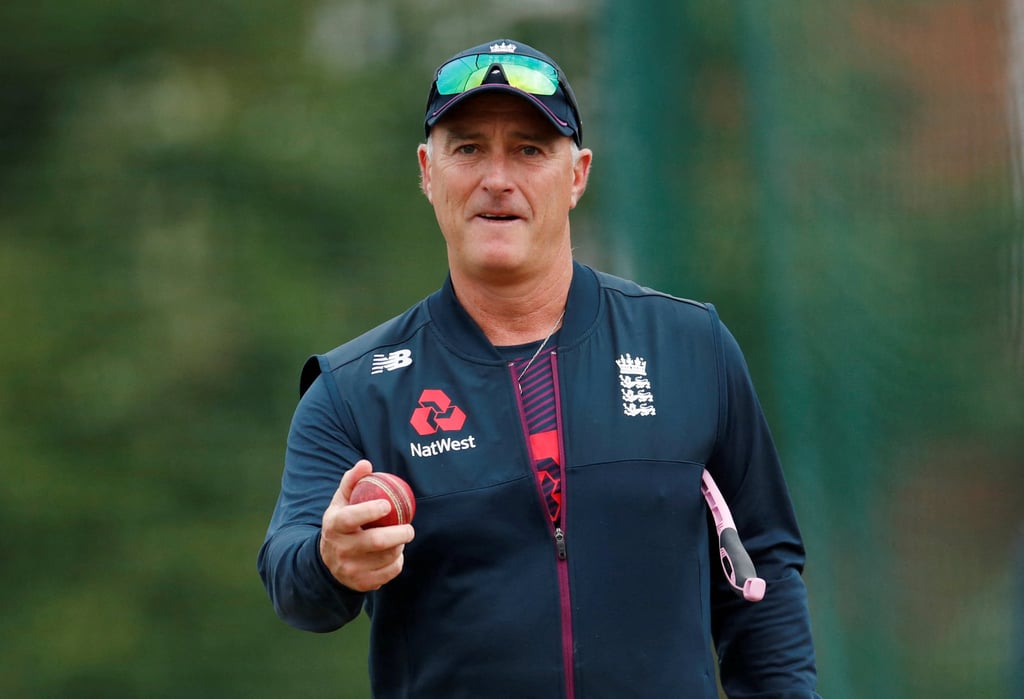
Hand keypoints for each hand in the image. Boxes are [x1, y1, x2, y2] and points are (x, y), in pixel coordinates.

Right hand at [319, 459, 415, 591]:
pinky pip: (389, 572)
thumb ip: (352, 481)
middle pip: (376, 542)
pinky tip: (394, 554)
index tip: (387, 505)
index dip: (369, 511)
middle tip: (410, 528)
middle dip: (399, 534)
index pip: (351, 518)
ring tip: (400, 539)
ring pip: (386, 558)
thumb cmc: (341, 522)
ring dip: (399, 547)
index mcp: (334, 526)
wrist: (327, 562)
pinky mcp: (361, 583)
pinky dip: (397, 562)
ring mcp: (349, 569)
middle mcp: (339, 549)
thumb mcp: (340, 502)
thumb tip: (366, 463)